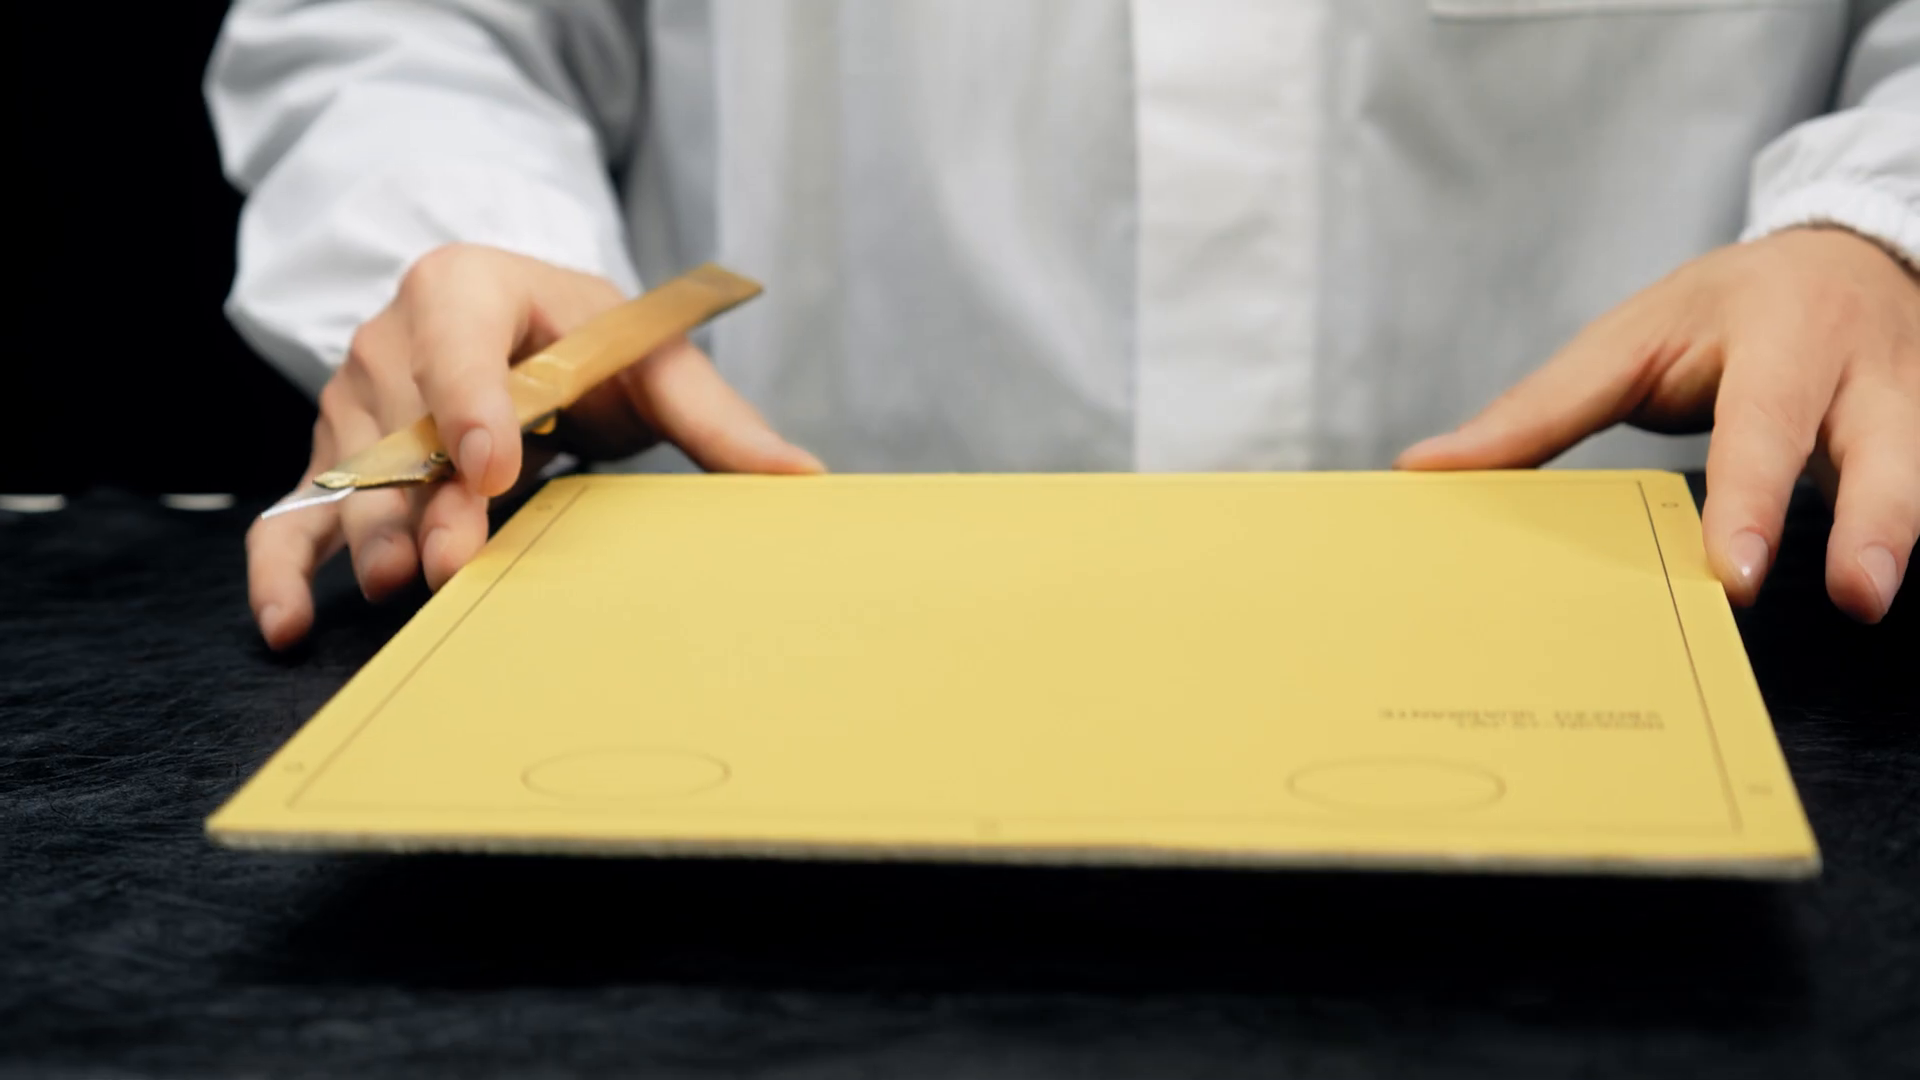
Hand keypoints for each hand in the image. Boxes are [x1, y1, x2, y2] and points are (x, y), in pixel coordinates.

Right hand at [248, 244, 823, 649]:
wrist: (519, 323)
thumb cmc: (588, 338)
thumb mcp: (652, 358)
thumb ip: (720, 418)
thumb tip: (804, 481)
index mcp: (465, 288)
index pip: (456, 339)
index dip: (469, 401)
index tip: (492, 465)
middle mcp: (391, 340)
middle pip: (397, 422)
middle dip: (423, 496)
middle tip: (451, 561)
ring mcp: (351, 405)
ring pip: (347, 475)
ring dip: (370, 536)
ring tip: (397, 593)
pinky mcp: (334, 464)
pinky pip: (291, 514)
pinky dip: (283, 568)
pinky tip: (290, 628)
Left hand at [1397, 227, 1919, 622]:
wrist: (1850, 252)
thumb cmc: (1722, 310)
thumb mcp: (1626, 341)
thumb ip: (1540, 412)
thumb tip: (1422, 469)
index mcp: (1775, 331)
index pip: (1760, 424)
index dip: (1750, 500)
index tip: (1732, 571)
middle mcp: (1858, 361)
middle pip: (1880, 442)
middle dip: (1869, 519)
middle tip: (1852, 595)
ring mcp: (1915, 392)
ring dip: (1898, 530)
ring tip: (1869, 598)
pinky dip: (1900, 534)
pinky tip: (1879, 584)